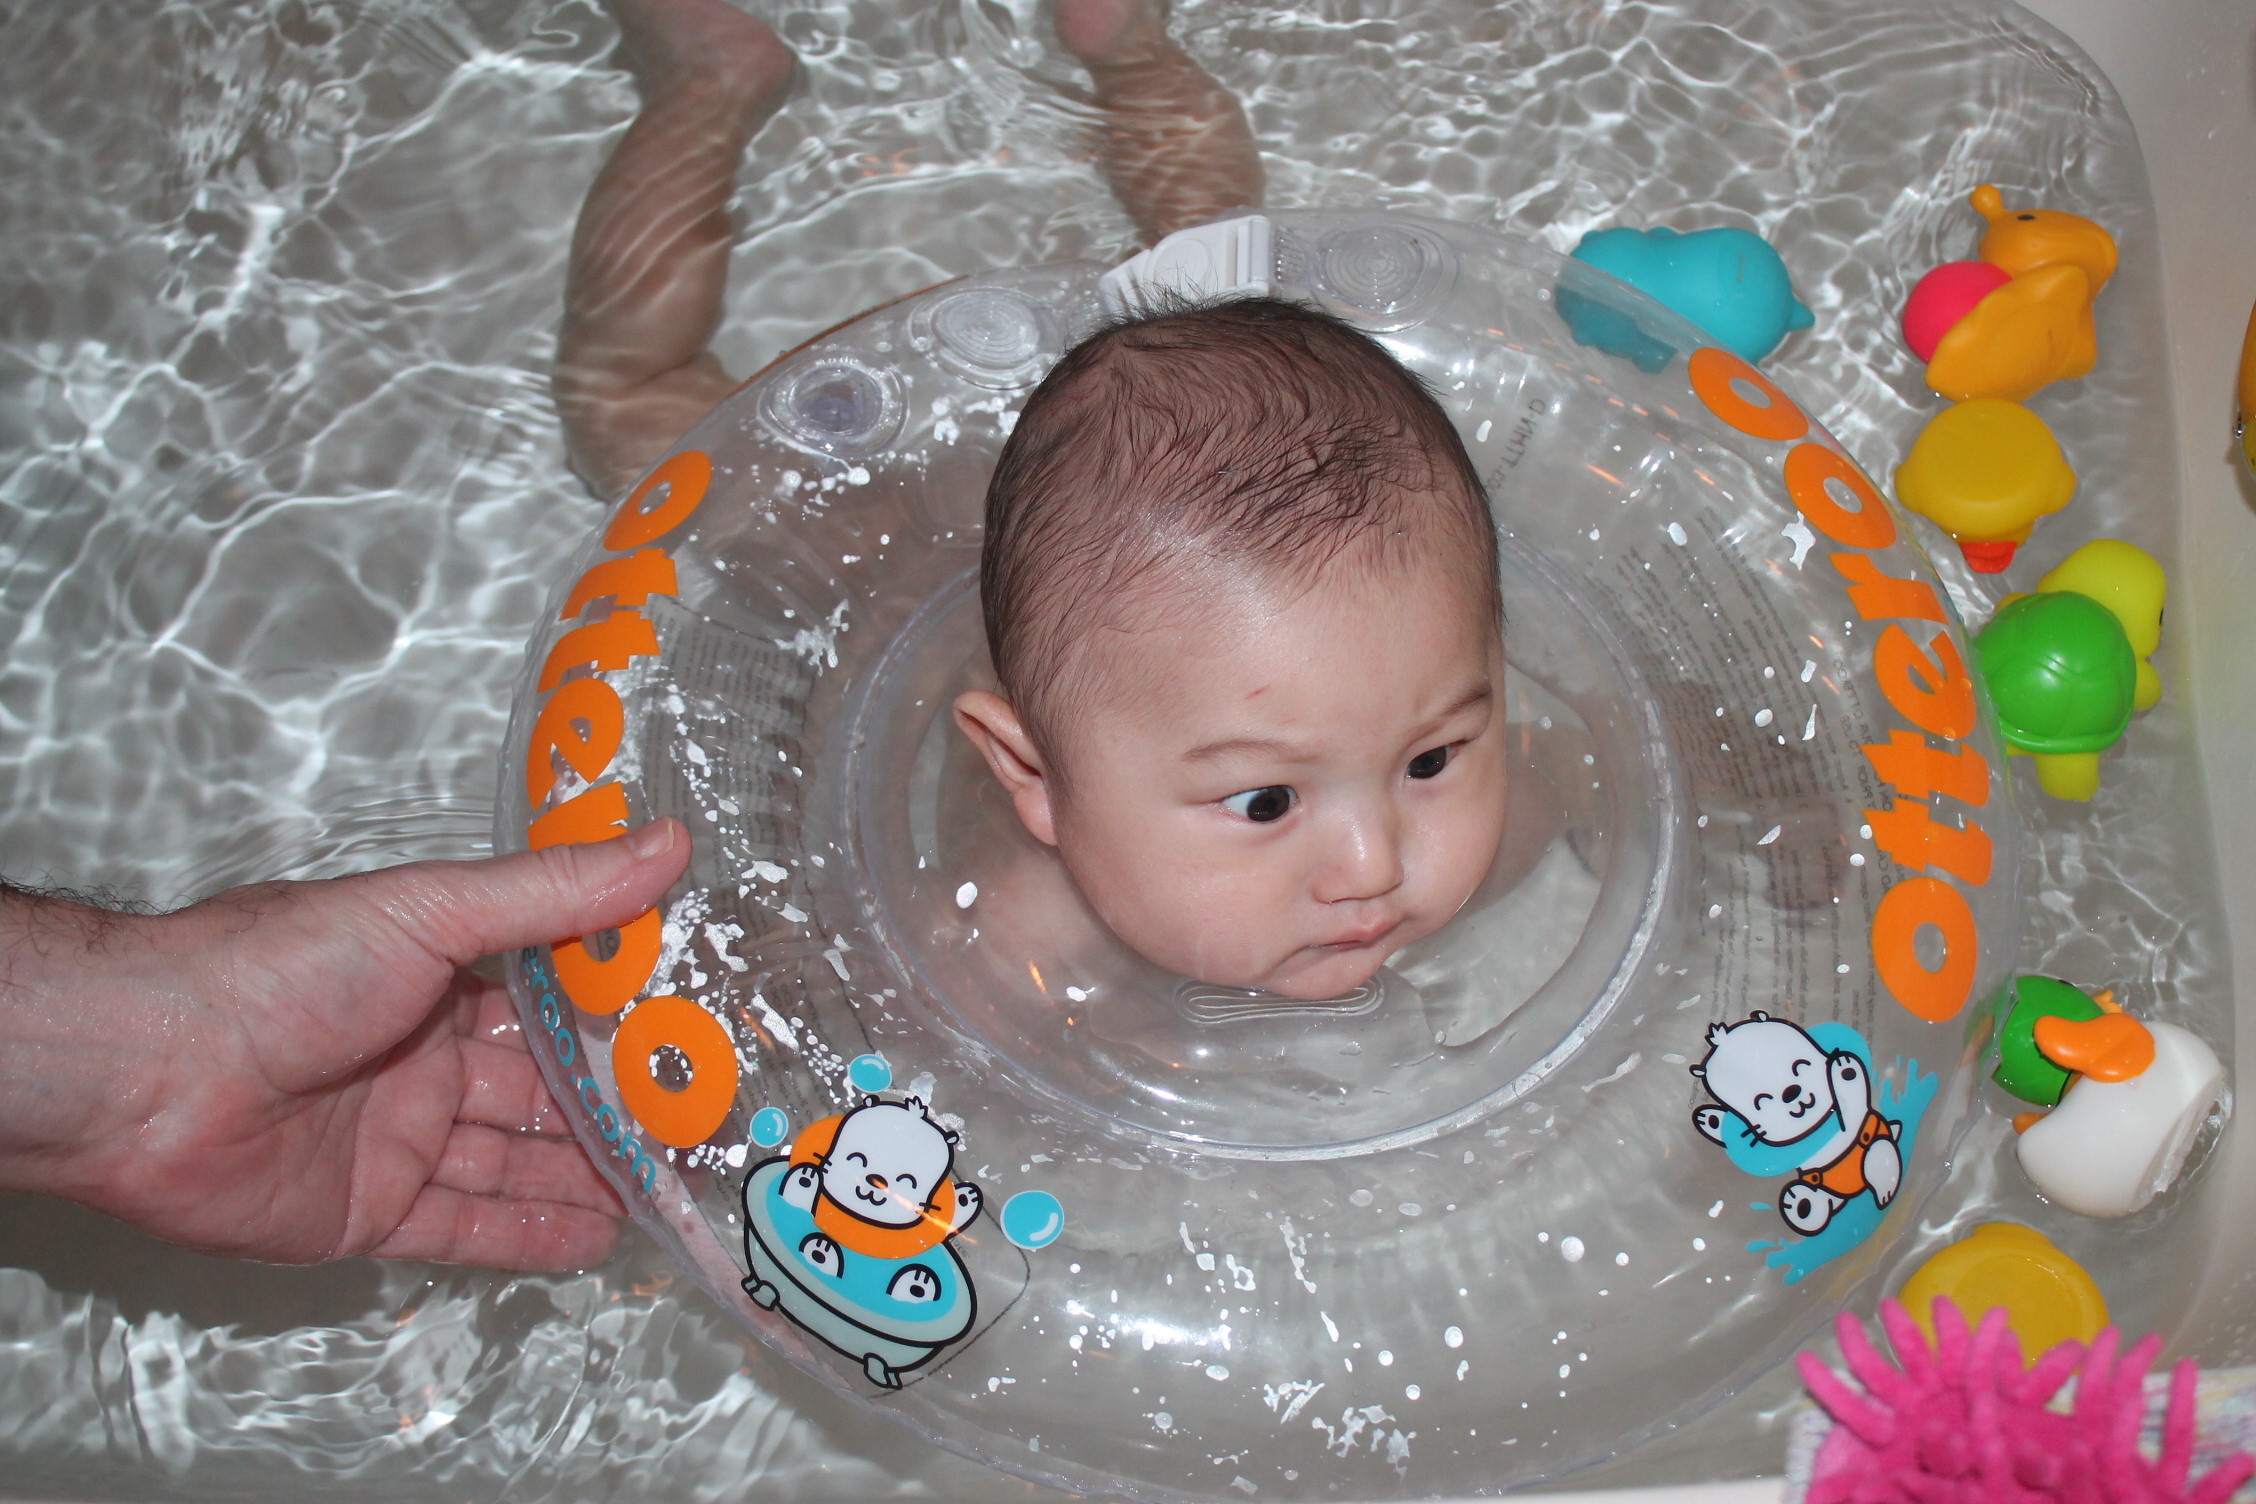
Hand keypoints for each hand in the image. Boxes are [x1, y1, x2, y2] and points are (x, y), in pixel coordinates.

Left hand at [0, 820, 688, 1270]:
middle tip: (704, 1127)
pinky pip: (466, 1228)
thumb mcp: (431, 913)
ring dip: (588, 1177)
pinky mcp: (366, 1214)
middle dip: (616, 1109)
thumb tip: (669, 842)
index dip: (619, 1016)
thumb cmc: (280, 970)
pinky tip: (599, 1240)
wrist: (148, 1073)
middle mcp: (418, 1056)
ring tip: (674, 1192)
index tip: (700, 1029)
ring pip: (512, 1162)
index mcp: (431, 976)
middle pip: (537, 1090)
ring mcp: (394, 1139)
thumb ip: (554, 893)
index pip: (547, 998)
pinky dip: (531, 1236)